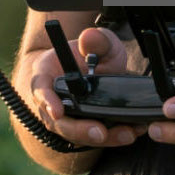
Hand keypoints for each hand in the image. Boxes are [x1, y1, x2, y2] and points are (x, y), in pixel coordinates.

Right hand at [22, 25, 144, 149]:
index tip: (57, 112)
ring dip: (103, 137)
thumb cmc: (85, 55)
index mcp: (45, 79)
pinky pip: (95, 137)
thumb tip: (89, 37)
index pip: (41, 91)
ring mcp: (67, 121)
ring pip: (80, 136)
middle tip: (100, 132)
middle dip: (80, 130)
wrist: (86, 69)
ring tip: (127, 133)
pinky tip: (132, 131)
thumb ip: (96, 40)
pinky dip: (113, 137)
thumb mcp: (97, 42)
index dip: (47, 102)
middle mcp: (52, 104)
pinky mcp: (84, 130)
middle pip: (60, 123)